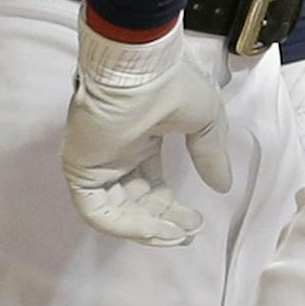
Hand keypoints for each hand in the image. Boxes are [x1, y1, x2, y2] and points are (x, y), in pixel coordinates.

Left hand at [62, 17, 232, 245]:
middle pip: (136, 202)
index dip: (173, 206)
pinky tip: (151, 228)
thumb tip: (223, 186)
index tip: (195, 221)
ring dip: (146, 228)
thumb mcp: (206, 119)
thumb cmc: (172, 85)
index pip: (153, 184)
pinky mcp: (81, 171)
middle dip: (163, 221)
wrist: (141, 70)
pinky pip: (97, 210)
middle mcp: (117, 154)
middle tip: (186, 234)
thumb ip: (211, 155)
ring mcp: (97, 164)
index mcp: (142, 140)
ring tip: (173, 235)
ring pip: (117, 211)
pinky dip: (123, 225)